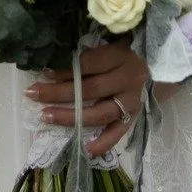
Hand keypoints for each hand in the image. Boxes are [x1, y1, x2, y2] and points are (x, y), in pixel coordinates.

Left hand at [27, 42, 149, 157]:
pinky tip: (86, 149)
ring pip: (100, 113)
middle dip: (59, 93)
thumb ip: (91, 51)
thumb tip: (56, 60)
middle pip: (90, 89)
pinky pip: (119, 132)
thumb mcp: (112, 41)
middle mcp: (128, 79)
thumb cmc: (127, 49)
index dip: (66, 69)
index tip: (44, 72)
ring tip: (46, 116)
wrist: (157, 64)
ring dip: (71, 117)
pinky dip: (104, 143)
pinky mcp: (136, 116)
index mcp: (121, 55)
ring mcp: (132, 101)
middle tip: (33, 94)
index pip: (89, 64)